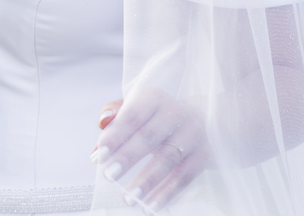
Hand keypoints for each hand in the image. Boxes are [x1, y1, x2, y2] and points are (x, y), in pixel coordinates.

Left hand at [91, 88, 208, 211]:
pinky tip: (150, 206)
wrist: (199, 118)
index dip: (115, 136)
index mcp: (154, 98)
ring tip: (128, 198)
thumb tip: (103, 122)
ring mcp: (193, 133)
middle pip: (149, 136)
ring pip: (168, 158)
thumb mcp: (135, 108)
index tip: (99, 156)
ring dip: (146, 180)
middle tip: (109, 175)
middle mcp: (176, 112)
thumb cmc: (155, 117)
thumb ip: (114, 115)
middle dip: (127, 157)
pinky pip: (184, 176)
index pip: (133, 116)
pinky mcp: (203, 154)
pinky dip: (166, 193)